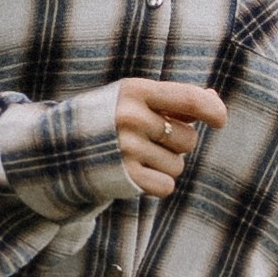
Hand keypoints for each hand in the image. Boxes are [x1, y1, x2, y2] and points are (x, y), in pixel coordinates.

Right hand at [116, 77, 226, 198]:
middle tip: (150, 139)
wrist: (58, 147)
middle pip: (187, 139)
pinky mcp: (124, 176)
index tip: (219, 119)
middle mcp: (131, 118)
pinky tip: (136, 172)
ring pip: (178, 165)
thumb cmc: (107, 118)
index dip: (212, 110)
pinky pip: (166, 185)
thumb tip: (214, 102)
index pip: (189, 99)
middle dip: (175, 142)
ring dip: (165, 164)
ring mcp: (127, 148)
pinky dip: (157, 182)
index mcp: (135, 91)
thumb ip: (172, 100)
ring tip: (137, 156)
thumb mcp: (133, 99)